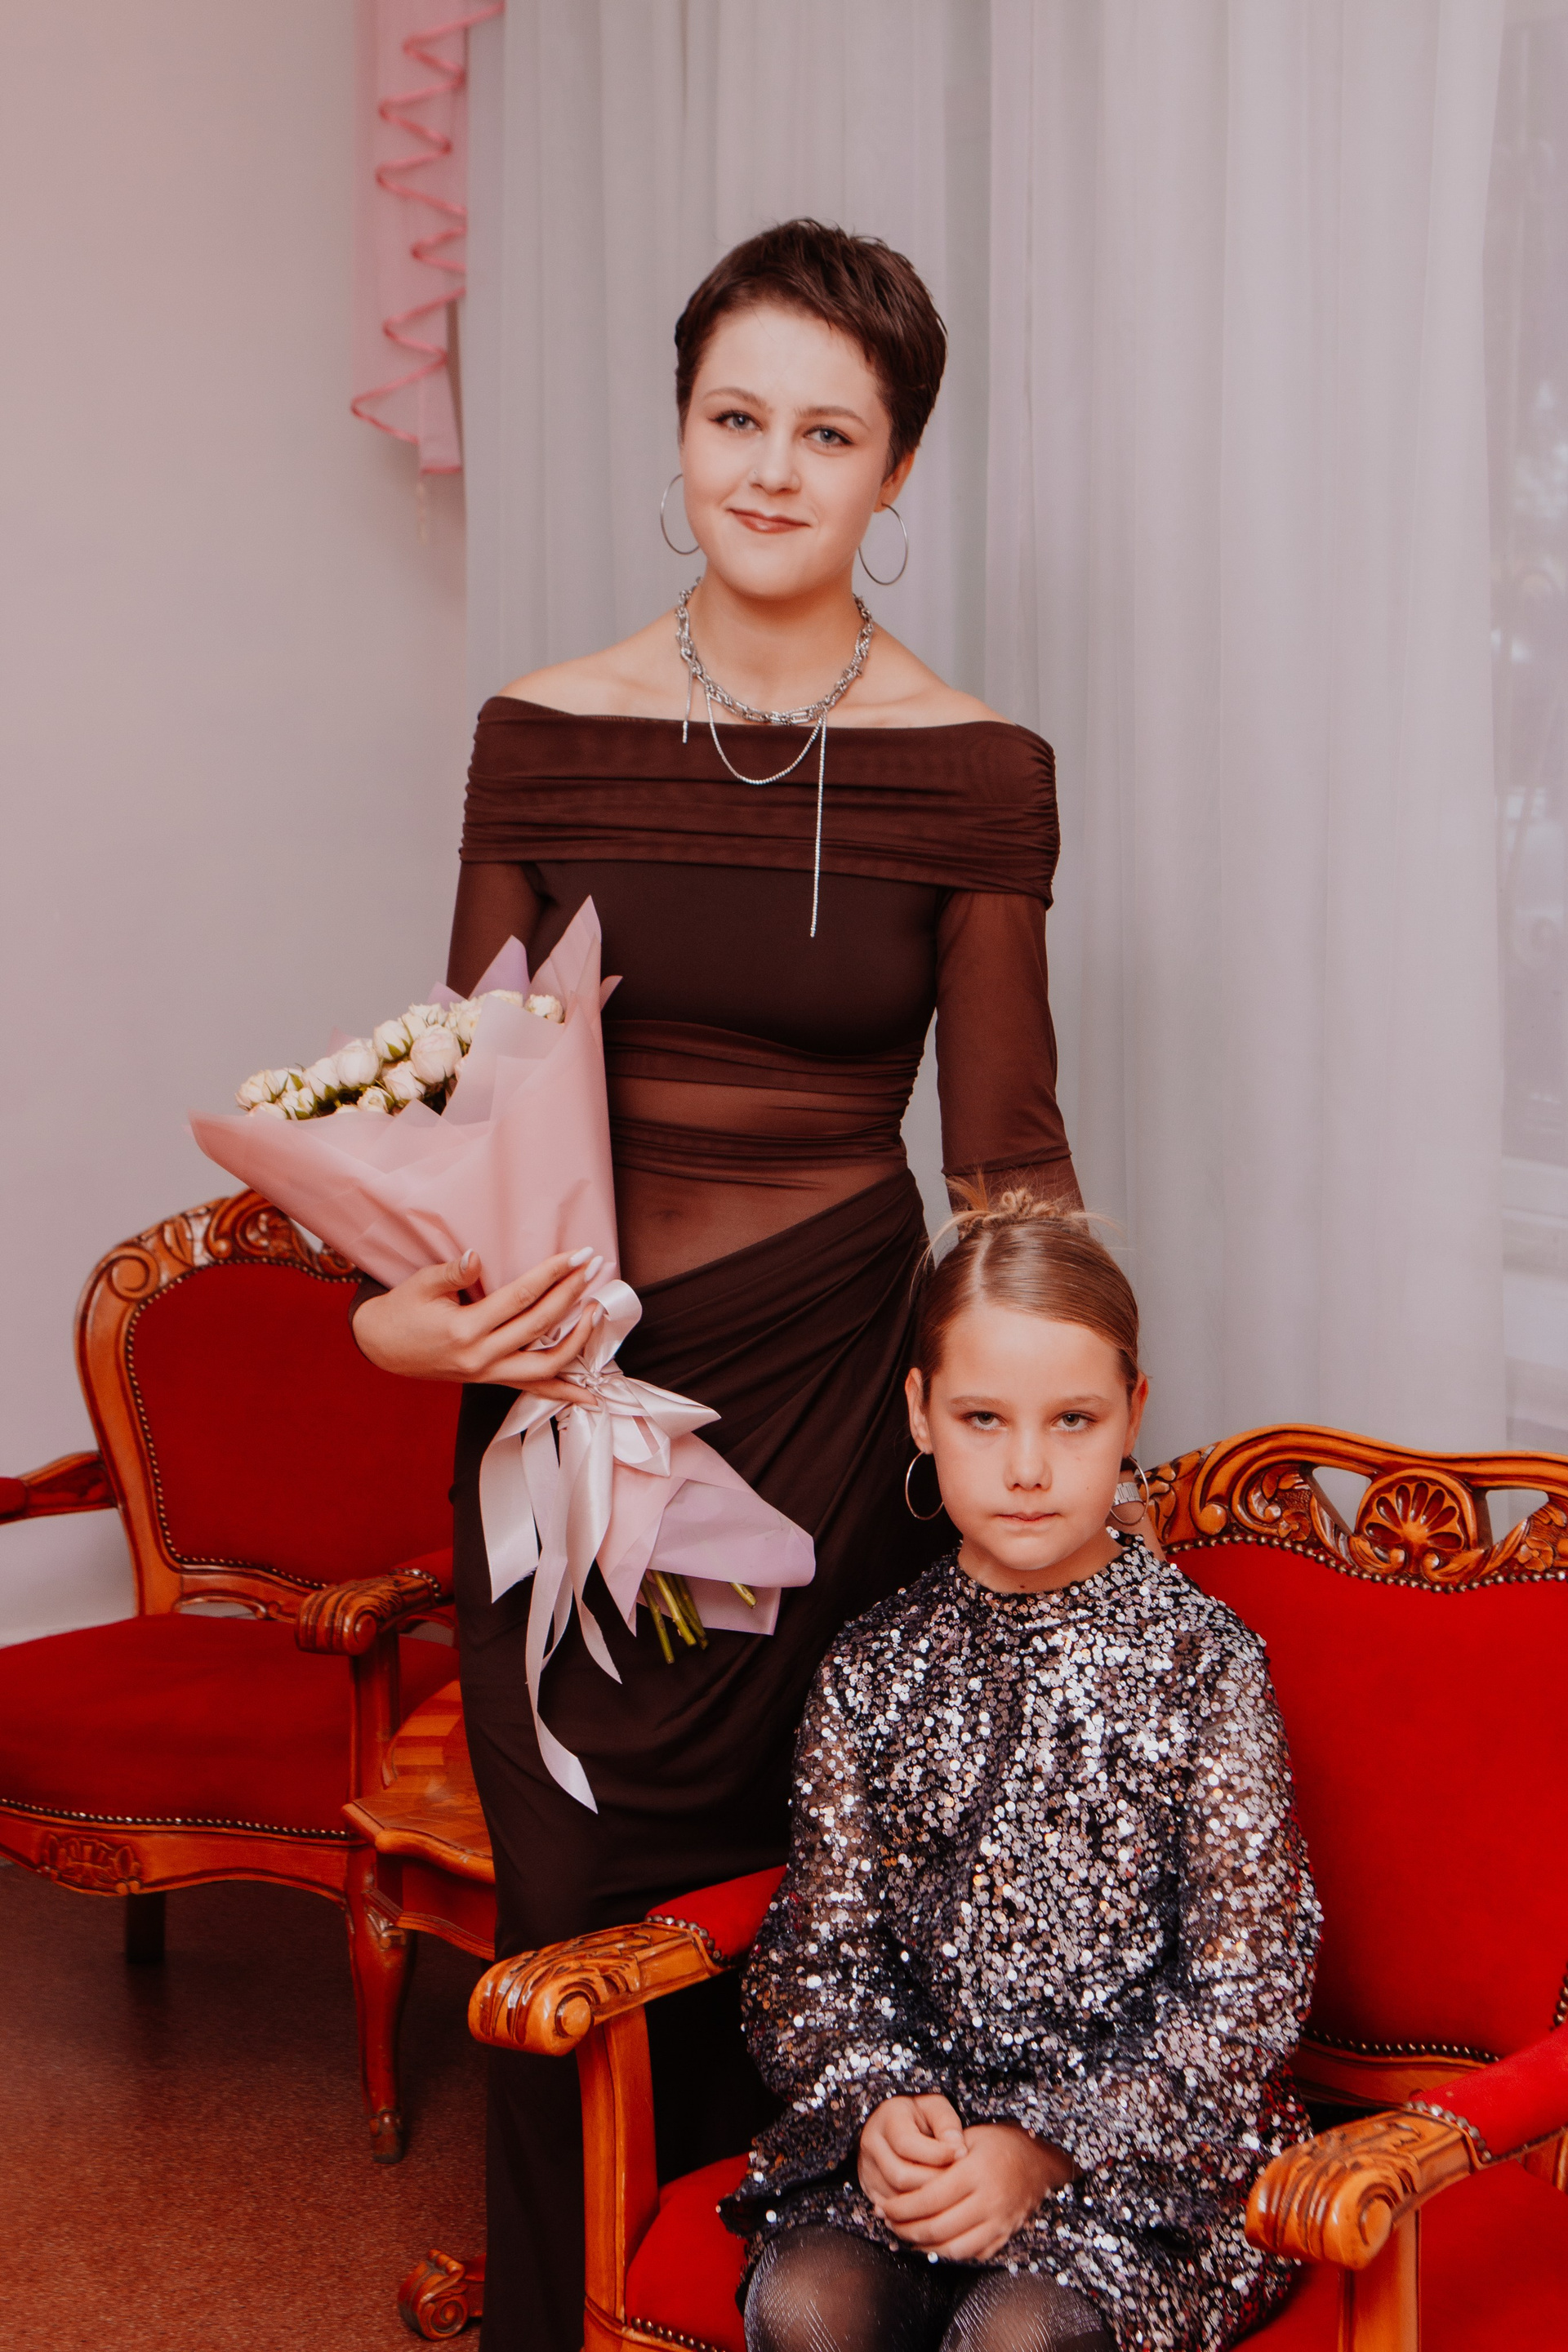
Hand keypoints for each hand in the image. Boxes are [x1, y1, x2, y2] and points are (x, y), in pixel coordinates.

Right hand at [352, 1248, 604, 1400]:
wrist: (380, 1347)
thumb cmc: (401, 1311)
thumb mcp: (420, 1284)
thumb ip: (452, 1272)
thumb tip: (476, 1257)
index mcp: (464, 1329)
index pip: (521, 1297)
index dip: (553, 1273)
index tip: (578, 1255)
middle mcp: (481, 1357)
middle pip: (540, 1325)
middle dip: (573, 1294)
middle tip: (594, 1268)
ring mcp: (487, 1374)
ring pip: (545, 1366)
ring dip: (578, 1341)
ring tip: (596, 1314)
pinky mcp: (490, 1381)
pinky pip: (533, 1389)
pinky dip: (564, 1391)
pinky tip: (590, 1395)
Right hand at [858, 2094, 968, 2209]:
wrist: (896, 2124)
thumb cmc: (922, 2115)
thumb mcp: (935, 2107)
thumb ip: (947, 2124)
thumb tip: (958, 2148)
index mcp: (887, 2118)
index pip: (907, 2143)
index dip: (937, 2153)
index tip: (963, 2153)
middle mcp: (872, 2144)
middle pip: (900, 2175)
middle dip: (933, 2182)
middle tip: (959, 2181)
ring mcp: (867, 2169)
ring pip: (895, 2197)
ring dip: (925, 2200)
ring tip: (950, 2193)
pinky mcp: (870, 2189)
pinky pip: (891, 2210)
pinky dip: (914, 2212)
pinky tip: (935, 2205)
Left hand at [862, 2108, 1074, 2263]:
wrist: (1040, 2161)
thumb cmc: (999, 2143)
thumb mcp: (970, 2137)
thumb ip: (940, 2157)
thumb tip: (904, 2177)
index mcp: (975, 2172)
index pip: (929, 2198)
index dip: (902, 2207)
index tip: (883, 2207)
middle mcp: (988, 2201)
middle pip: (937, 2227)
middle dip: (906, 2228)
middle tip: (887, 2222)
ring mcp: (998, 2223)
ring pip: (952, 2248)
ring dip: (922, 2246)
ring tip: (903, 2235)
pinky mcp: (1003, 2237)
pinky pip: (970, 2255)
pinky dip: (945, 2254)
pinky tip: (928, 2245)